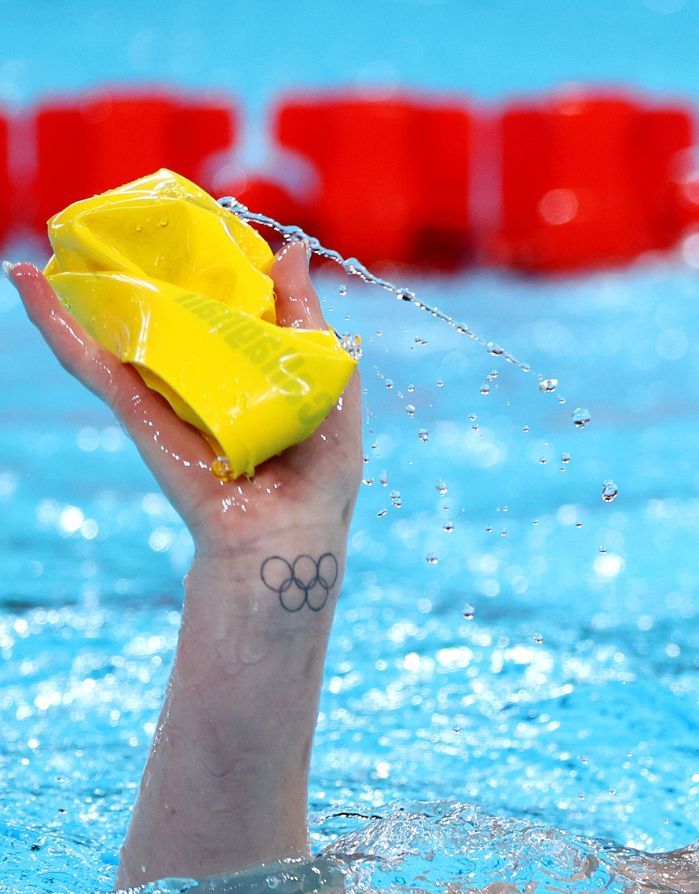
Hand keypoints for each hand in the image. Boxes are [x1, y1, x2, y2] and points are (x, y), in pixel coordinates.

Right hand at [7, 243, 362, 558]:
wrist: (286, 532)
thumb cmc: (320, 467)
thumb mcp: (329, 379)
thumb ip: (307, 318)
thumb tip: (290, 249)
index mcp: (253, 363)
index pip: (228, 301)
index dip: (215, 263)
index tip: (206, 220)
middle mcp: (205, 371)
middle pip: (170, 306)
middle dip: (150, 264)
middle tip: (137, 217)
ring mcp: (165, 388)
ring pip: (120, 326)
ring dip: (87, 284)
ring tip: (67, 238)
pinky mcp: (136, 409)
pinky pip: (90, 361)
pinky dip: (56, 324)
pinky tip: (29, 284)